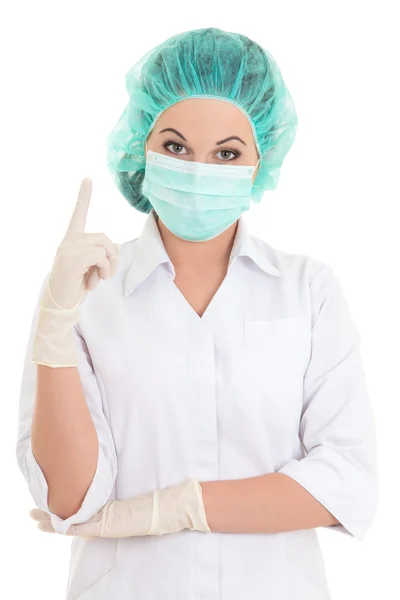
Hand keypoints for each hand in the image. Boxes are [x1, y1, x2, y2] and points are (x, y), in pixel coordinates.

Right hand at [29, 480, 210, 537]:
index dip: (65, 509)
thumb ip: (131, 484)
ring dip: (56, 523)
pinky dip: (71, 525)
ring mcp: (110, 524)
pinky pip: (87, 526)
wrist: (177, 508)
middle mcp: (109, 519)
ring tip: (38, 519)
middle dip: (53, 518)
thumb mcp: (143, 491)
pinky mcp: (113, 526)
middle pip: (74, 520)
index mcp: (114, 512)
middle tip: (32, 514)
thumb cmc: (164, 499)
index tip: (49, 504)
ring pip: (76, 524)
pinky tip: (57, 522)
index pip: (83, 512)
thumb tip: (123, 465)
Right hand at [47, 177, 118, 310]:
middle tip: (107, 273)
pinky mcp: (72, 259)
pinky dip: (103, 270)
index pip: (79, 214)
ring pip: (104, 247)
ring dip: (109, 265)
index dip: (84, 196)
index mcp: (72, 240)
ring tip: (100, 278)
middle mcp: (69, 241)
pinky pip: (100, 257)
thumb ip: (99, 254)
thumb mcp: (89, 267)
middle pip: (104, 237)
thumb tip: (113, 249)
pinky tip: (93, 282)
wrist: (59, 303)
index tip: (88, 178)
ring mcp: (69, 248)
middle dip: (112, 256)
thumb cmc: (75, 286)